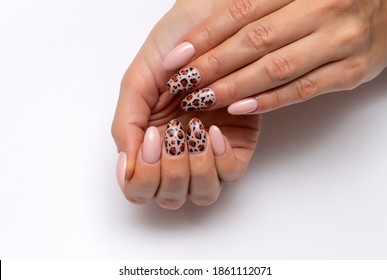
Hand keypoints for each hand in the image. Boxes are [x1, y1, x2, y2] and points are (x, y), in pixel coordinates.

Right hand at [112, 0, 260, 208]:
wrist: (208, 27)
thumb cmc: (171, 51)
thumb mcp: (137, 82)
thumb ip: (126, 124)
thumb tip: (126, 165)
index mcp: (149, 145)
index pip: (139, 189)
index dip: (143, 178)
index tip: (151, 141)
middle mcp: (177, 155)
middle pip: (169, 198)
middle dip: (169, 172)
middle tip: (171, 133)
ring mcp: (207, 153)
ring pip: (202, 193)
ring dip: (195, 169)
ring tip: (194, 129)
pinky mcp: (237, 145)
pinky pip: (231, 173)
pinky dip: (221, 159)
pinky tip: (214, 130)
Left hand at [162, 0, 386, 113]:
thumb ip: (258, 1)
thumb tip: (210, 22)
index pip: (241, 10)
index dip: (206, 35)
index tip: (178, 56)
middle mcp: (321, 9)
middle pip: (254, 41)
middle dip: (212, 65)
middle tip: (183, 83)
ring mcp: (339, 41)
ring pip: (275, 69)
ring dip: (234, 87)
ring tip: (203, 99)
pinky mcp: (350, 71)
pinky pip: (302, 89)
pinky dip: (269, 100)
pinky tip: (241, 108)